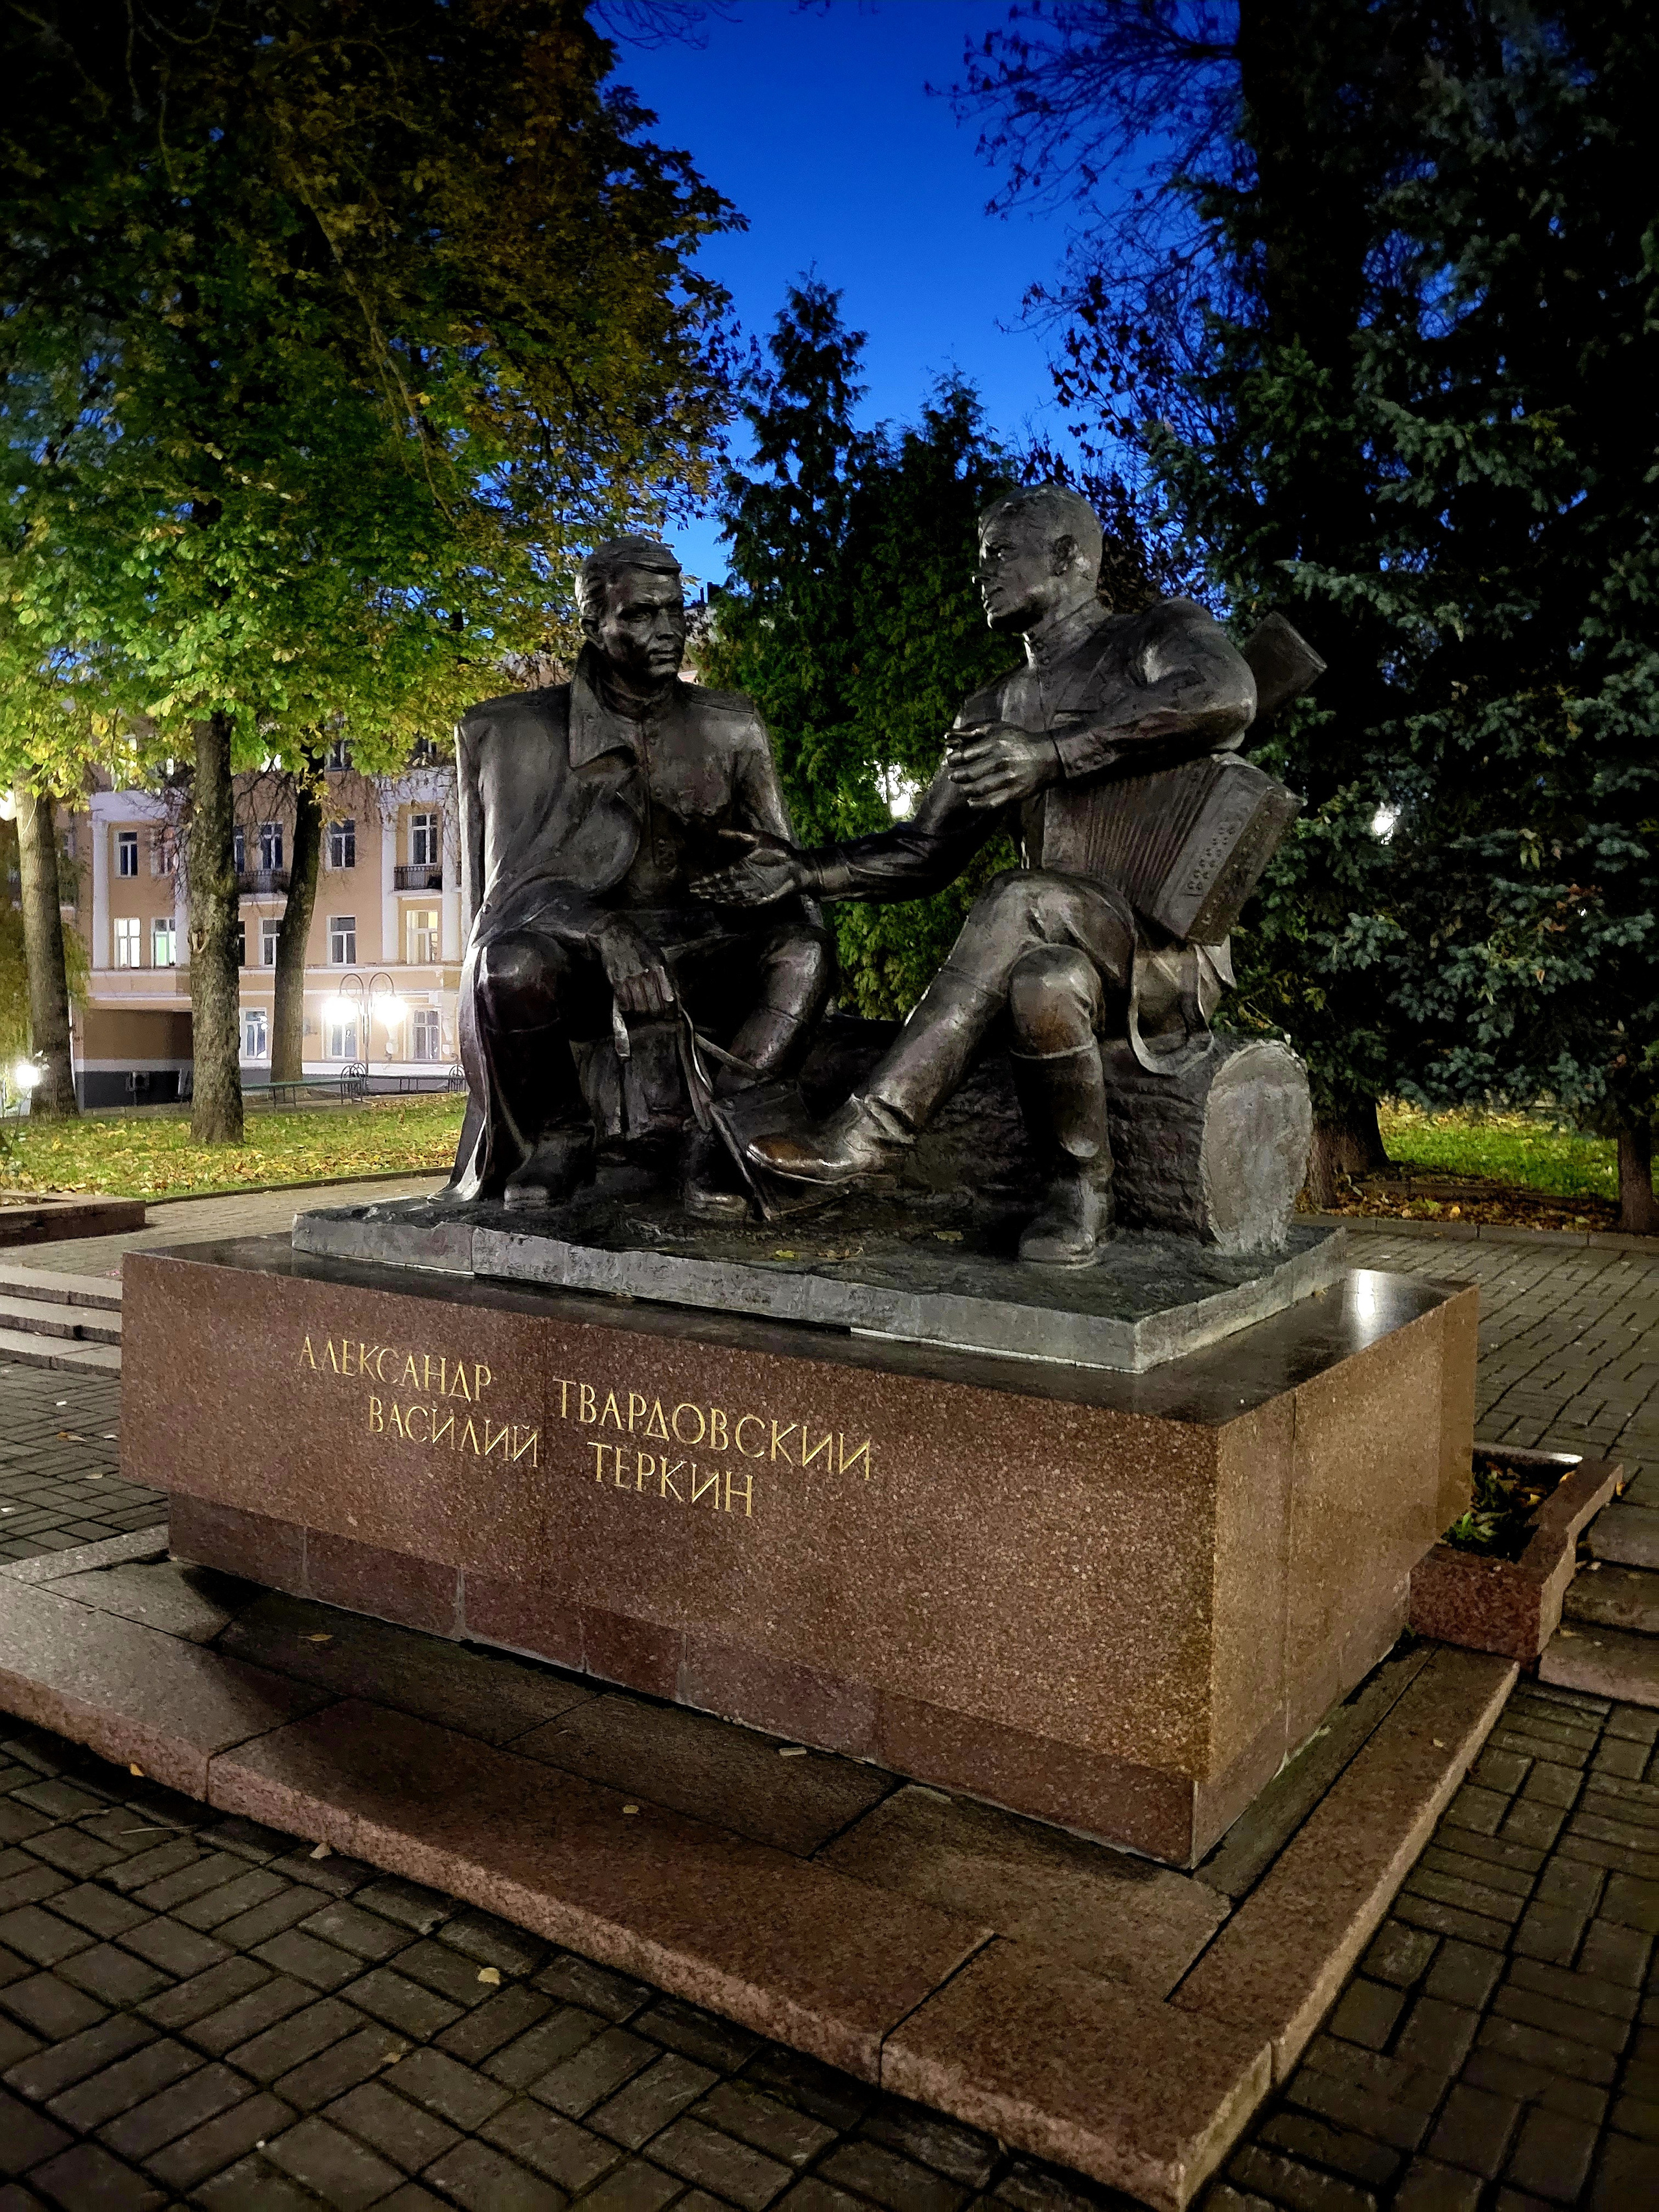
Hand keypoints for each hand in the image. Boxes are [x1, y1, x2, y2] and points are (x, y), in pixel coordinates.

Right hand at [596, 916, 674, 1015]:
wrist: (617, 935)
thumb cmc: (641, 947)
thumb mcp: (659, 957)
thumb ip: (668, 977)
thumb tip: (677, 999)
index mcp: (659, 968)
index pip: (669, 997)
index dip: (671, 1011)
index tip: (672, 1015)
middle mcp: (646, 974)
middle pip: (655, 1007)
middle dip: (659, 1014)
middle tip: (659, 1015)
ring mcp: (631, 979)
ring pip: (640, 1008)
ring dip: (644, 1012)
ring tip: (645, 1009)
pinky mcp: (617, 982)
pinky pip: (625, 1004)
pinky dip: (629, 1008)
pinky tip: (631, 1004)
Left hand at [690, 828, 812, 907]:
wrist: (799, 870)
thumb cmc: (779, 851)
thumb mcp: (759, 837)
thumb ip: (737, 835)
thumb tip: (717, 831)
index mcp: (742, 866)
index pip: (718, 876)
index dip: (704, 881)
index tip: (693, 884)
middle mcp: (744, 882)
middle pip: (721, 889)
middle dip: (706, 891)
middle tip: (694, 893)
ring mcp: (752, 893)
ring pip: (729, 898)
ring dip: (715, 898)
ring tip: (704, 898)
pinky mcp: (760, 900)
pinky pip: (741, 904)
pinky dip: (730, 904)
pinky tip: (723, 903)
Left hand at [945, 722, 1060, 809]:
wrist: (1047, 757)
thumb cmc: (1019, 741)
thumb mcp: (998, 727)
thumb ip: (973, 730)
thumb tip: (948, 737)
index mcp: (995, 743)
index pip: (965, 755)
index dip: (954, 760)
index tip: (951, 762)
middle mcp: (1000, 761)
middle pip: (969, 773)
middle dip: (957, 776)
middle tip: (954, 776)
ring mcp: (1007, 779)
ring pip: (977, 789)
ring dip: (965, 789)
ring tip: (963, 787)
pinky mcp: (1013, 793)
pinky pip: (990, 803)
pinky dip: (977, 804)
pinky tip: (971, 802)